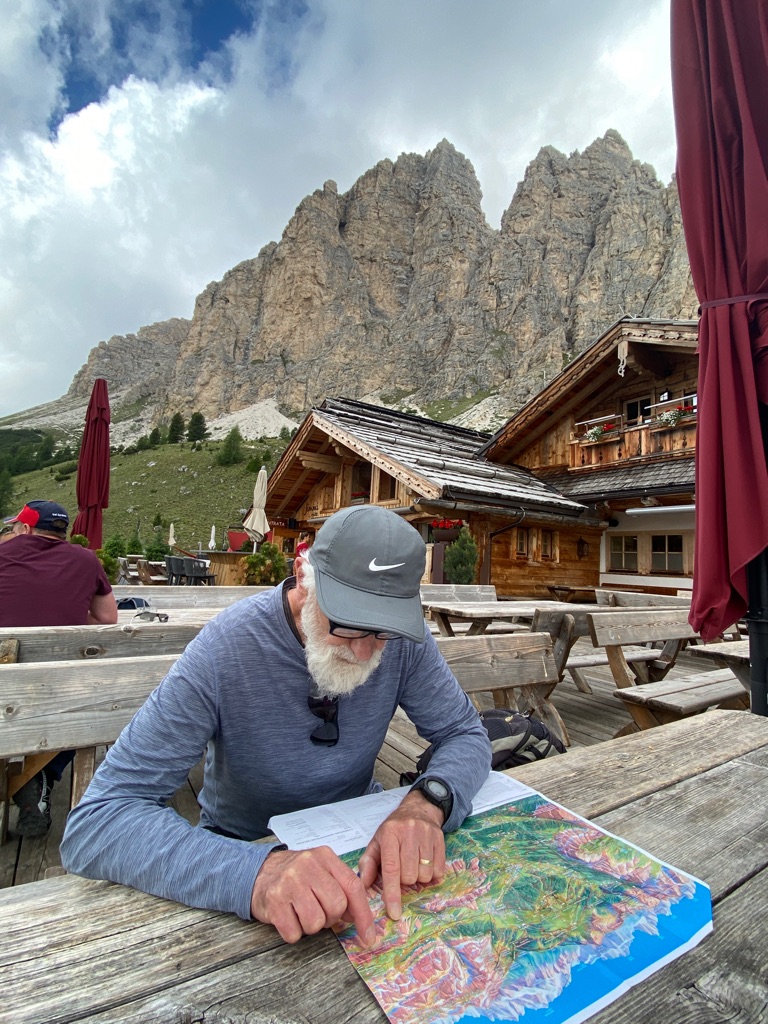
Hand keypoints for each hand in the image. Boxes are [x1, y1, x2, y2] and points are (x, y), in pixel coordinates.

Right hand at [250, 846, 374, 945]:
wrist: (258, 873)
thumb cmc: (295, 876)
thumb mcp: (321, 872)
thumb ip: (341, 889)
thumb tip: (359, 918)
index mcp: (325, 856)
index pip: (353, 887)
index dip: (363, 915)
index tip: (369, 937)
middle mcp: (308, 865)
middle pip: (336, 906)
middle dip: (331, 918)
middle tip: (318, 912)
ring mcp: (289, 882)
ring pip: (316, 922)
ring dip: (310, 926)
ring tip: (301, 912)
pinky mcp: (274, 901)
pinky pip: (294, 932)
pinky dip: (293, 932)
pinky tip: (287, 917)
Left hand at [358, 790, 445, 921]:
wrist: (417, 809)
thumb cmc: (393, 830)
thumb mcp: (376, 842)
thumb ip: (367, 864)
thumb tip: (363, 886)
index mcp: (389, 834)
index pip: (391, 869)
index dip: (392, 893)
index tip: (394, 913)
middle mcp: (408, 832)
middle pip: (409, 875)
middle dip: (405, 880)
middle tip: (403, 870)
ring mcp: (426, 834)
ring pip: (425, 874)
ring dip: (419, 877)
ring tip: (414, 864)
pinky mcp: (440, 837)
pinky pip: (439, 870)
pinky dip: (433, 874)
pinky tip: (426, 862)